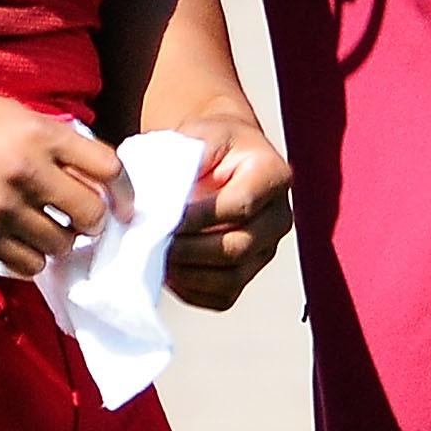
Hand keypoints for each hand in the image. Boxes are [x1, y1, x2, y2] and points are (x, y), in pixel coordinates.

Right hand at [0, 90, 127, 275]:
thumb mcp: (12, 113)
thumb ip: (52, 139)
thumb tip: (90, 172)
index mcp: (41, 134)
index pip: (109, 167)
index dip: (124, 191)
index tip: (122, 206)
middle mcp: (28, 171)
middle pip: (90, 213)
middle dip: (92, 222)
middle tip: (82, 223)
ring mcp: (3, 207)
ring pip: (60, 244)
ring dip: (59, 242)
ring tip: (45, 233)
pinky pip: (27, 264)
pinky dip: (31, 260)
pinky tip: (21, 246)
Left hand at [158, 108, 291, 310]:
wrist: (222, 156)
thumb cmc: (209, 143)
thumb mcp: (200, 135)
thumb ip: (186, 162)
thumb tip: (161, 204)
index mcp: (273, 175)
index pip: (240, 206)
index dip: (198, 218)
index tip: (163, 219)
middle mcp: (278, 216)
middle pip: (237, 247)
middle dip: (189, 250)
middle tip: (151, 244)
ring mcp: (267, 248)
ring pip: (230, 278)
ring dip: (187, 274)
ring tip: (156, 259)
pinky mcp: (250, 271)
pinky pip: (223, 295)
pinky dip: (191, 290)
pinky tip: (169, 271)